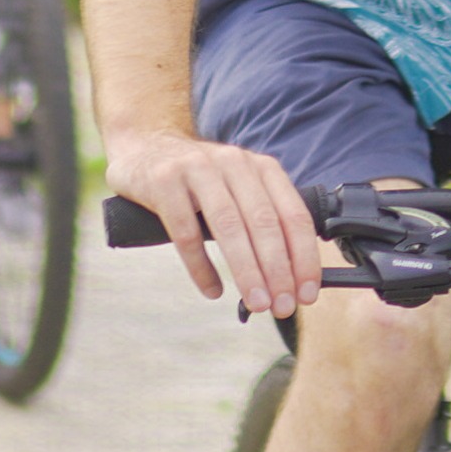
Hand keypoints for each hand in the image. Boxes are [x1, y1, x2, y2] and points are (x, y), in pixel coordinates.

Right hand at [104, 128, 324, 318]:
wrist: (143, 145)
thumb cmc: (199, 180)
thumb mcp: (237, 187)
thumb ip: (262, 220)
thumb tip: (291, 279)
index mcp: (260, 167)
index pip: (293, 215)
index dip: (304, 258)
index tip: (307, 293)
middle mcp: (233, 163)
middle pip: (264, 223)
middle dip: (278, 270)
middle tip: (282, 306)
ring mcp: (197, 169)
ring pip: (229, 226)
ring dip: (247, 271)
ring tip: (256, 303)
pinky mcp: (164, 181)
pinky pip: (185, 232)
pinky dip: (201, 267)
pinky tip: (212, 290)